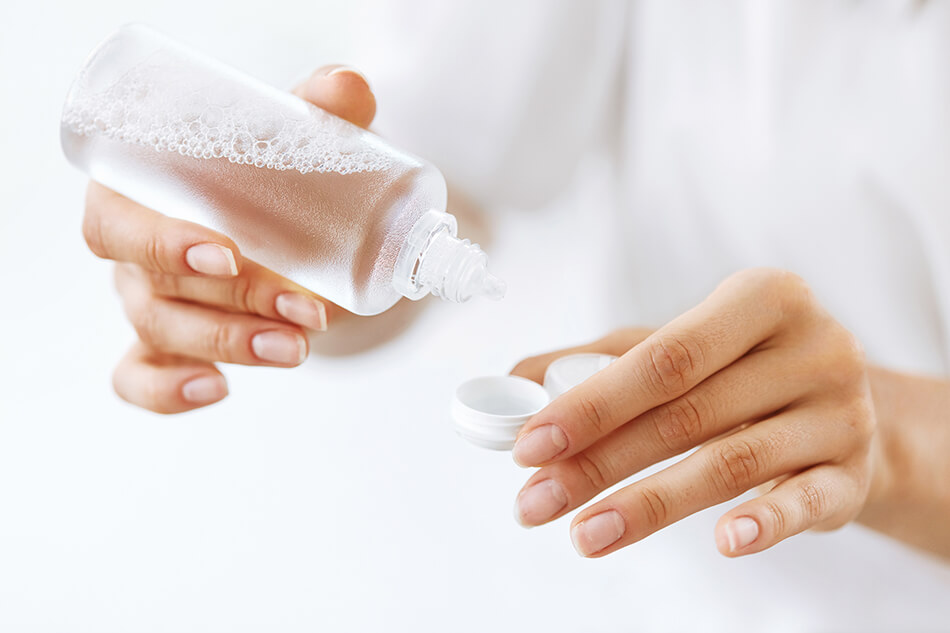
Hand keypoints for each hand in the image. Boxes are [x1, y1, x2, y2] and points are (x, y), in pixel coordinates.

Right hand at [82, 66, 376, 413]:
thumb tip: (346, 88)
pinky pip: (141, 379)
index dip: (163, 242)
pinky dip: (168, 393)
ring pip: (161, 333)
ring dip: (230, 345)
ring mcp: (148, 301)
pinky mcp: (167, 345)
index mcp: (141, 190)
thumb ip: (319, 111)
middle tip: (304, 312)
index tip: (230, 255)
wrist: (282, 217)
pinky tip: (217, 390)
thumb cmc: (270, 174)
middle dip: (230, 305)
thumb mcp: (292, 139)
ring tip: (298, 348)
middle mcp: (135, 251)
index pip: (118, 219)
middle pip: (151, 286)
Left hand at [510, 268, 876, 557]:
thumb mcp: (680, 346)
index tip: (530, 446)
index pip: (666, 355)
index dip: (592, 403)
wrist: (848, 405)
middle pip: (688, 413)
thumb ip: (598, 360)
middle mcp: (812, 348)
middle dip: (599, 464)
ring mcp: (841, 413)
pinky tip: (723, 543)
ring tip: (585, 535)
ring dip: (650, 505)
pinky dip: (764, 523)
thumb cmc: (743, 368)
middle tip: (536, 503)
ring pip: (732, 463)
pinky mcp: (854, 473)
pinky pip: (807, 501)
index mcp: (764, 298)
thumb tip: (512, 380)